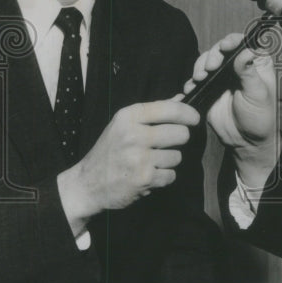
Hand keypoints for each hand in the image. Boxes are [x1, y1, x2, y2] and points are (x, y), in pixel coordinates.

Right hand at [57, 100, 199, 234]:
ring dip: (169, 161)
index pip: (170, 109)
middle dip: (179, 140)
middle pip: (181, 133)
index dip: (188, 113)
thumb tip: (181, 98)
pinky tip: (149, 175)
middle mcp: (134, 135)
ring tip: (151, 162)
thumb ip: (153, 112)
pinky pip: (171, 175)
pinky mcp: (144, 178)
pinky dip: (163, 177)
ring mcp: (139, 158)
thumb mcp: (124, 125)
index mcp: (128, 117)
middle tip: (167, 144)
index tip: (194, 118)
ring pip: (177, 156)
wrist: (87, 184)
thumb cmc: (109, 151)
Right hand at [185, 34, 279, 186]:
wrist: (246, 141)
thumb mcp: (258, 94)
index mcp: (256, 63)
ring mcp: (223, 76)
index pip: (244, 43)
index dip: (232, 41)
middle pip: (221, 49)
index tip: (225, 46)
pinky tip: (193, 86)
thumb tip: (246, 50)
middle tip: (210, 67)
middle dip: (212, 55)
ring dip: (200, 65)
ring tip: (200, 77)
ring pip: (207, 60)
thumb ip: (250, 72)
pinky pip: (198, 77)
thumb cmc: (260, 117)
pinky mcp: (210, 87)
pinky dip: (193, 79)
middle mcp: (239, 65)